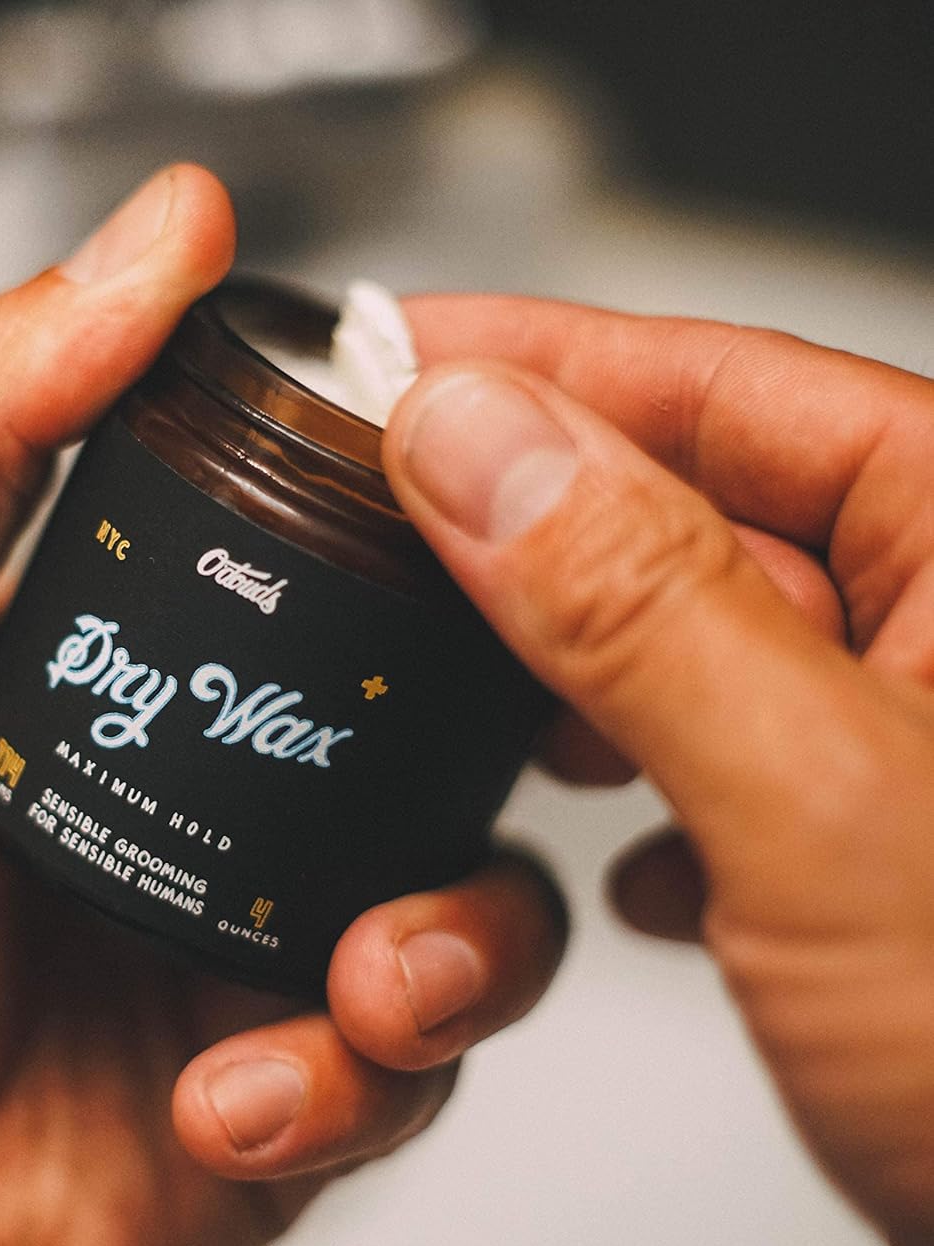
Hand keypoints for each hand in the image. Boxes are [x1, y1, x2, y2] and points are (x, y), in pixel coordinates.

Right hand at [382, 298, 933, 1245]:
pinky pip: (725, 767)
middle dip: (538, 519)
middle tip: (387, 512)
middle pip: (705, 507)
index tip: (396, 359)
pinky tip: (620, 862)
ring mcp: (914, 753)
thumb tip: (477, 444)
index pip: (730, 388)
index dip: (543, 364)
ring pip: (702, 647)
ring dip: (582, 668)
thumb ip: (638, 604)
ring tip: (473, 683)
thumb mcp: (824, 800)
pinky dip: (647, 795)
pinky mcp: (878, 864)